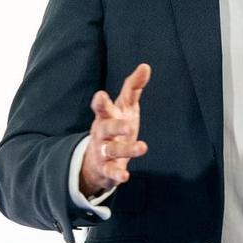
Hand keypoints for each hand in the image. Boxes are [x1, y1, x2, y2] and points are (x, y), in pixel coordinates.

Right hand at [79, 64, 151, 196]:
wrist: (97, 159)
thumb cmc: (115, 125)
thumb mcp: (124, 106)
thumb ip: (133, 87)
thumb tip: (146, 66)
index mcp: (106, 116)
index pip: (102, 107)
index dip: (100, 102)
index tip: (100, 96)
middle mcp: (101, 133)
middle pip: (106, 128)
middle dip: (115, 127)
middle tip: (128, 126)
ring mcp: (103, 151)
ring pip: (112, 150)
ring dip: (126, 149)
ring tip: (143, 147)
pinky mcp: (106, 169)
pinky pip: (110, 172)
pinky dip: (117, 175)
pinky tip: (125, 177)